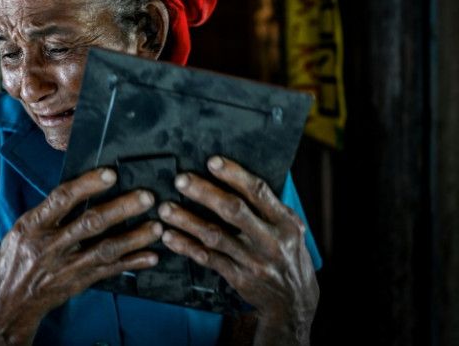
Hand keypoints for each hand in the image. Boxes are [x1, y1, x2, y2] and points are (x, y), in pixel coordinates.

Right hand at [0, 168, 162, 344]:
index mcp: (32, 225)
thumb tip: (83, 186)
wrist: (6, 302)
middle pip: (90, 224)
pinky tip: (151, 256)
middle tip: (146, 197)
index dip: (86, 185)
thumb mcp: (22, 228)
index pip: (61, 200)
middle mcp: (49, 246)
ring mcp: (65, 267)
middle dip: (121, 209)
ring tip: (157, 227)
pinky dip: (131, 264)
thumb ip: (49, 212)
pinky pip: (109, 272)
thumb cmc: (15, 258)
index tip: (110, 173)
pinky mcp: (77, 283)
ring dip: (134, 238)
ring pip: (104, 250)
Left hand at [158, 156, 318, 344]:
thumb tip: (233, 173)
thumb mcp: (289, 227)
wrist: (295, 299)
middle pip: (233, 211)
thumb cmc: (286, 252)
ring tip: (165, 209)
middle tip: (180, 180)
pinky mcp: (239, 278)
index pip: (258, 191)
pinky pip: (208, 258)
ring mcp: (254, 261)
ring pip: (215, 236)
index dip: (234, 174)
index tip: (211, 161)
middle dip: (204, 192)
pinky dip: (186, 246)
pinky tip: (169, 236)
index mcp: (285, 221)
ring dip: (186, 220)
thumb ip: (267, 205)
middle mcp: (271, 240)